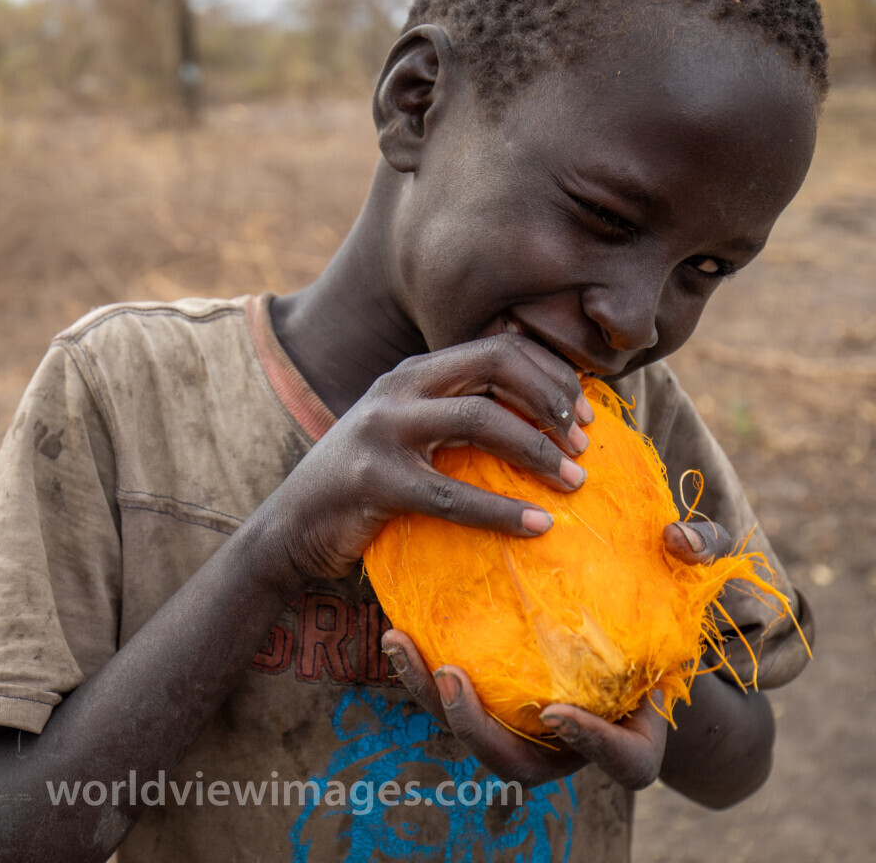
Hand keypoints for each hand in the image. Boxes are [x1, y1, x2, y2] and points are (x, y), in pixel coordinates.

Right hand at [264, 333, 594, 582]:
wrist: (291, 528)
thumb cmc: (365, 487)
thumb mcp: (407, 435)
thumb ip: (454, 416)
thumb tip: (544, 418)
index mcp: (413, 373)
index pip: (499, 346)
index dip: (552, 375)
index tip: (585, 415)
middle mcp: (398, 388)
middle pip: (496, 365)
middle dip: (552, 400)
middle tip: (583, 443)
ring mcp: (382, 430)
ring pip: (481, 420)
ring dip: (539, 450)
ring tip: (574, 482)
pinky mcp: (375, 481)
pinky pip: (454, 494)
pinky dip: (504, 512)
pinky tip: (538, 527)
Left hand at [380, 517, 735, 789]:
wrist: (633, 626)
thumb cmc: (670, 603)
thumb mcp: (693, 574)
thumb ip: (698, 550)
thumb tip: (677, 536)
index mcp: (636, 733)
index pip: (625, 762)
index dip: (594, 745)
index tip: (558, 710)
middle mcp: (575, 743)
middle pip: (522, 766)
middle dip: (478, 730)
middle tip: (449, 675)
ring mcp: (529, 729)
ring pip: (475, 734)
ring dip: (432, 698)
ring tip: (400, 643)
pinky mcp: (495, 700)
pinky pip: (455, 698)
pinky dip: (422, 671)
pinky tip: (397, 625)